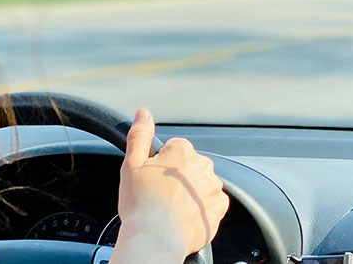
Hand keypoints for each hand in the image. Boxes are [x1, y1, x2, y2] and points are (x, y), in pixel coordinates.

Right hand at [110, 109, 228, 263]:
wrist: (156, 239)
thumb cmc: (141, 204)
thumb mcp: (132, 164)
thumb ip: (140, 135)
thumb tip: (143, 113)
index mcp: (182, 151)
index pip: (175, 150)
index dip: (161, 165)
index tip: (154, 180)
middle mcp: (202, 165)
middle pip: (190, 166)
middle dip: (178, 177)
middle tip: (161, 196)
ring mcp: (213, 186)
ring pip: (201, 184)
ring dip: (191, 193)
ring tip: (171, 209)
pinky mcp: (219, 207)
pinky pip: (211, 203)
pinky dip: (200, 209)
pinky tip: (184, 217)